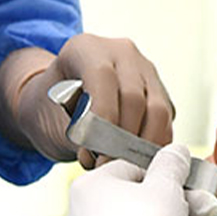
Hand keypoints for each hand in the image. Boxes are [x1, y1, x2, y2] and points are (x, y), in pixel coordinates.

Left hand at [0, 35, 174, 165]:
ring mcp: (144, 69)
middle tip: (105, 168)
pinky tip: (137, 162)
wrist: (57, 106)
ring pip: (158, 109)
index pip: (102, 76)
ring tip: (122, 168)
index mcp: (86, 48)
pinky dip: (155, 145)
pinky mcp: (160, 91)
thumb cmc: (50, 110)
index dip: (102, 116)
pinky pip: (167, 120)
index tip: (94, 152)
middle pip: (133, 96)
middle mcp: (121, 52)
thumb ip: (76, 133)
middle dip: (121, 139)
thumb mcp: (49, 117)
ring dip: (141, 146)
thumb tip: (103, 156)